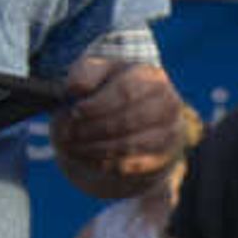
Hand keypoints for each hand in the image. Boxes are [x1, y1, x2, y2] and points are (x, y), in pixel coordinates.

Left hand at [52, 58, 181, 182]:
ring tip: (71, 147)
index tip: (75, 112)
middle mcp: (169, 104)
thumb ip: (84, 73)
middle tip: (67, 134)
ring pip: (131, 145)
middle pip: (128, 121)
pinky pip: (133, 165)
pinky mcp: (164, 156)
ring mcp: (170, 132)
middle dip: (92, 129)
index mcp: (151, 77)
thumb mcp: (96, 73)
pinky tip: (86, 158)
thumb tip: (76, 88)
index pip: (125, 92)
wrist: (135, 116)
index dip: (98, 104)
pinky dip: (106, 163)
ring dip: (95, 148)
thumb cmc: (111, 89)